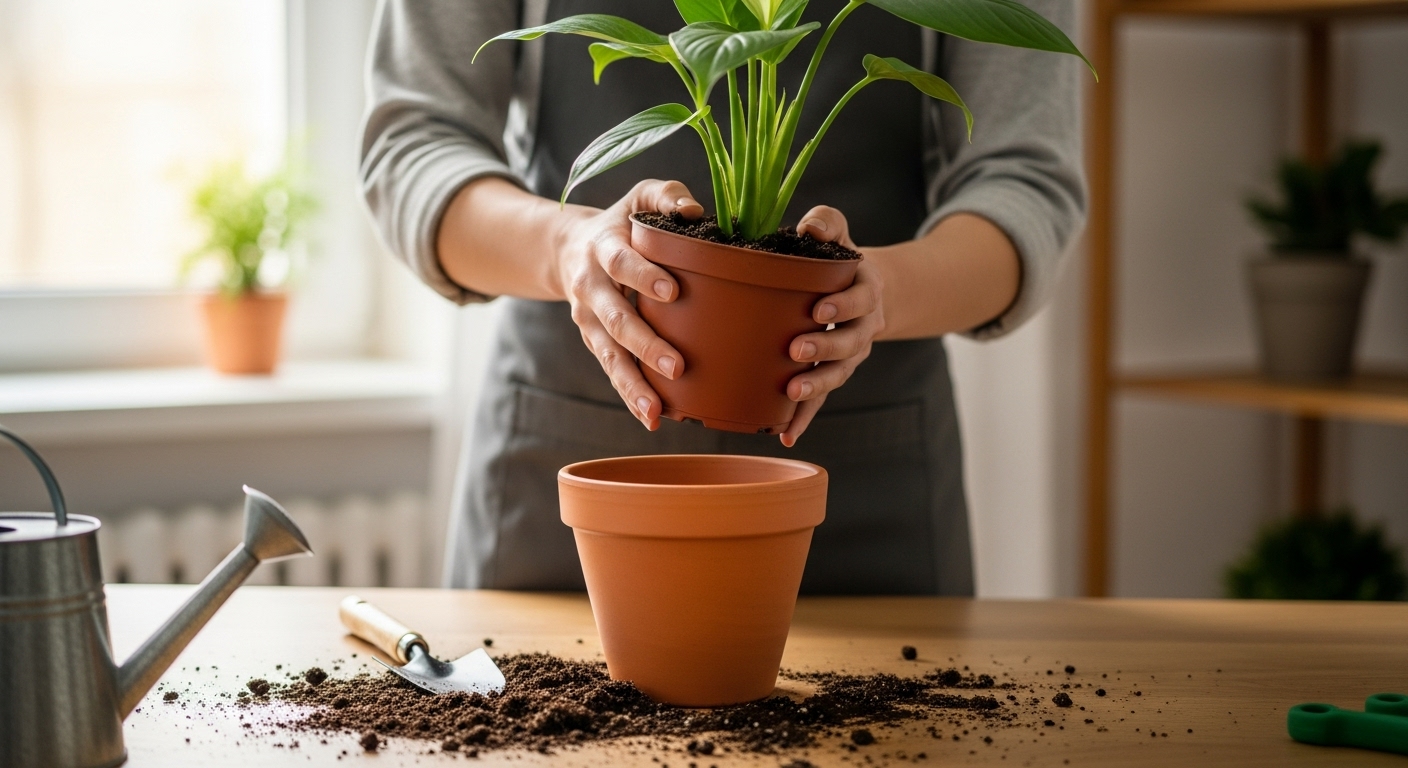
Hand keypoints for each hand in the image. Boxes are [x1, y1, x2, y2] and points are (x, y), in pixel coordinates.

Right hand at [552, 179, 703, 429]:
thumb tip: (692, 211)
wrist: (568, 248)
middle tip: (677, 364)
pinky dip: (629, 396)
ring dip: (632, 383)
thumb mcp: (638, 196)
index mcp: (602, 248)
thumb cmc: (622, 222)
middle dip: (644, 343)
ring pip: (609, 355)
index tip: (673, 292)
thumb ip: (665, 195)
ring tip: (655, 410)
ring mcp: (588, 320)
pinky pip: (612, 371)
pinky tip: (651, 418)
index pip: (621, 262)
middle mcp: (590, 287)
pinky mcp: (594, 342)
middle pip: (615, 319)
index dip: (643, 275)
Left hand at [780, 206, 884, 446]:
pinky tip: (787, 433)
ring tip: (791, 394)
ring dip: (816, 387)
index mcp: (864, 290)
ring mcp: (850, 355)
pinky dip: (806, 417)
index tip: (819, 310)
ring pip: (837, 374)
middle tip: (796, 351)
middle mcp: (862, 326)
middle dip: (824, 348)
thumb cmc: (840, 258)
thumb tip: (811, 228)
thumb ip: (827, 224)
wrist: (868, 291)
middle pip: (849, 342)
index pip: (858, 299)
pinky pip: (822, 399)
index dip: (841, 306)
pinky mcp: (834, 373)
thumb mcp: (840, 234)